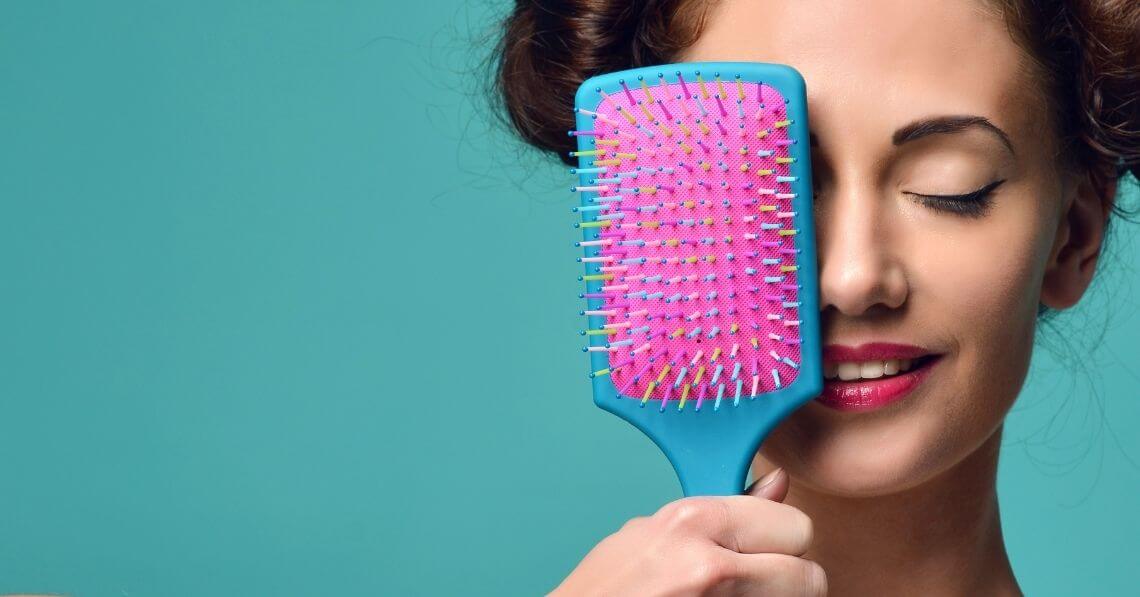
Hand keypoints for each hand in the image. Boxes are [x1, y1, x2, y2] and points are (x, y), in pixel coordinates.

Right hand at [549, 468, 825, 595]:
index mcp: (694, 523)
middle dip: (791, 582)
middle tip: (755, 584)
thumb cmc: (603, 591)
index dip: (783, 543)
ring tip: (732, 596)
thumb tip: (777, 483)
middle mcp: (712, 565)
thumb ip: (722, 513)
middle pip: (808, 575)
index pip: (795, 526)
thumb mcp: (652, 535)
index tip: (768, 552)